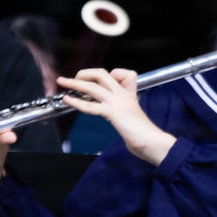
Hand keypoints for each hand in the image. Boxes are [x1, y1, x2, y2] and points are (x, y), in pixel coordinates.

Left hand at [56, 68, 175, 165]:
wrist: (153, 142)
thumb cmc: (145, 134)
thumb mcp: (134, 116)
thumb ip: (124, 112)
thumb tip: (117, 118)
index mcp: (130, 95)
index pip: (122, 74)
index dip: (109, 74)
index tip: (99, 82)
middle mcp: (123, 95)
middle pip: (102, 74)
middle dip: (84, 73)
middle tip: (73, 79)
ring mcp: (118, 102)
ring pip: (93, 87)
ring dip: (74, 83)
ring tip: (62, 82)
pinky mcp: (113, 113)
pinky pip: (91, 105)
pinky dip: (77, 101)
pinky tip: (68, 100)